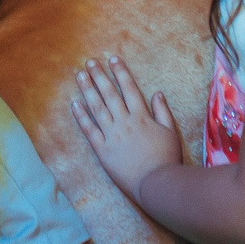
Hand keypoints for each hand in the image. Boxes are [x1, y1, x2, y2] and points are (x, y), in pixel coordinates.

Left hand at [70, 54, 183, 198]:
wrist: (156, 184)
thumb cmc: (167, 159)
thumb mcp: (170, 132)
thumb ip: (163, 112)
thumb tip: (156, 93)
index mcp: (141, 116)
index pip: (129, 88)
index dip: (120, 72)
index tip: (112, 59)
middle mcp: (124, 122)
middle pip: (109, 94)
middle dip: (99, 76)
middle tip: (89, 62)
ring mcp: (112, 135)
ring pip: (97, 108)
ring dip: (88, 89)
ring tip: (80, 75)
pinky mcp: (102, 150)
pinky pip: (89, 130)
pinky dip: (81, 116)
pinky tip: (74, 104)